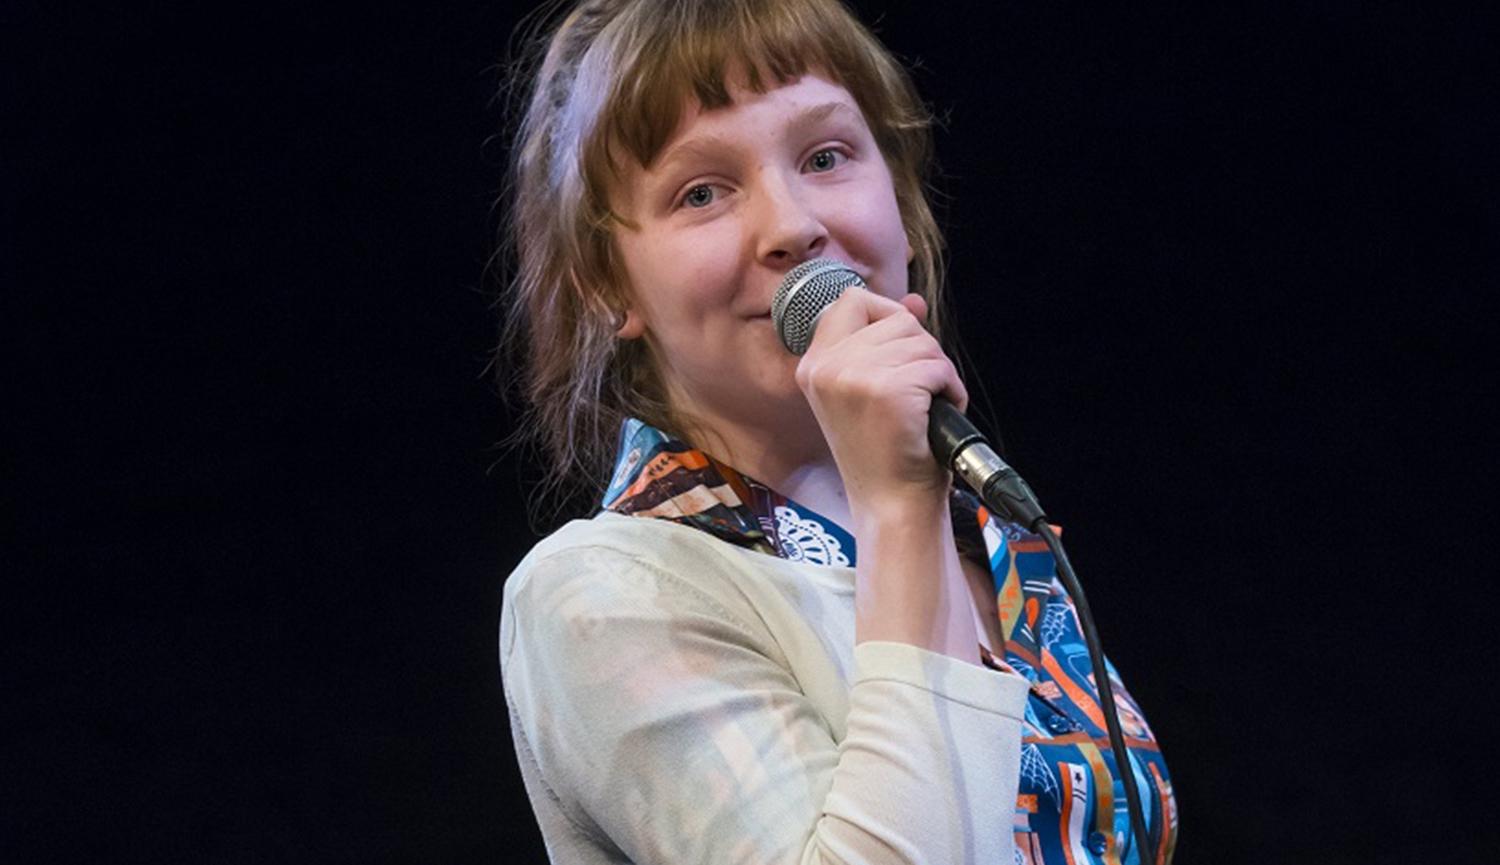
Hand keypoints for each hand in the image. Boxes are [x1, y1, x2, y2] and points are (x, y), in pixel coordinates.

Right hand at [794, 289, 968, 521]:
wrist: (891, 504)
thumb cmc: (885, 453)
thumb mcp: (871, 390)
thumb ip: (886, 341)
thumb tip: (913, 301)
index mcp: (814, 366)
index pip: (851, 301)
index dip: (886, 314)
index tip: (900, 349)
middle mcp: (825, 367)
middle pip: (897, 319)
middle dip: (921, 351)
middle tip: (917, 392)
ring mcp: (853, 377)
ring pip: (922, 341)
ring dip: (938, 373)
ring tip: (925, 408)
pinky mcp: (886, 390)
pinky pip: (938, 366)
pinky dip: (950, 389)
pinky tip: (934, 416)